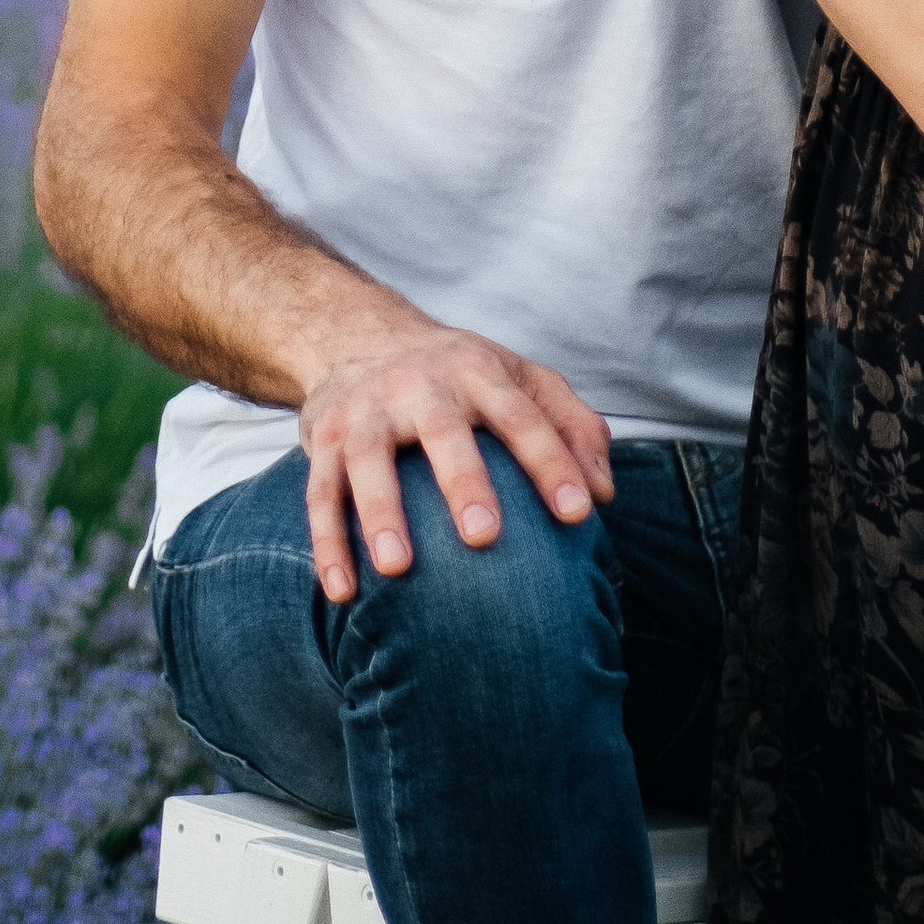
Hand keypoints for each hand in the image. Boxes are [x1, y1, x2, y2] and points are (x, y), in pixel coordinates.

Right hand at [299, 312, 614, 601]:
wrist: (357, 331)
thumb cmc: (459, 373)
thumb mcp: (520, 377)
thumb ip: (572, 425)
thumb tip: (604, 493)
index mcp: (476, 370)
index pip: (521, 413)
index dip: (552, 460)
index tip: (579, 512)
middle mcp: (418, 384)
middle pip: (442, 430)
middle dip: (463, 480)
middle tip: (485, 536)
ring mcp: (365, 410)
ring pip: (368, 459)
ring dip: (380, 513)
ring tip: (398, 568)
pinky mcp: (322, 437)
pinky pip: (319, 491)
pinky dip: (327, 542)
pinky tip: (342, 592)